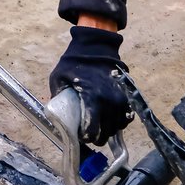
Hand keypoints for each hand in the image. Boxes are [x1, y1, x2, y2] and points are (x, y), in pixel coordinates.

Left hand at [49, 25, 132, 145]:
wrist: (95, 47)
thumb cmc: (75, 62)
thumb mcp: (58, 78)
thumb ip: (58, 97)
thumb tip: (56, 115)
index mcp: (93, 98)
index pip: (93, 131)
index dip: (86, 136)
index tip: (81, 134)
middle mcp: (110, 102)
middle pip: (106, 133)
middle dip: (97, 136)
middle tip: (88, 133)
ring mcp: (121, 100)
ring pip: (117, 128)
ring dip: (108, 131)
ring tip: (98, 127)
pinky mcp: (128, 97)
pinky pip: (125, 118)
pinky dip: (118, 123)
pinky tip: (108, 120)